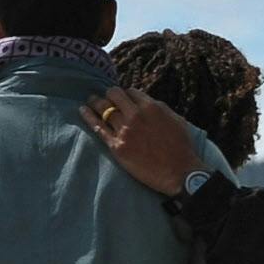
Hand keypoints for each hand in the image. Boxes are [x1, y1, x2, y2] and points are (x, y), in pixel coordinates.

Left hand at [81, 86, 197, 195]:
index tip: (123, 98)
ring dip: (96, 102)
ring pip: (103, 109)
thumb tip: (145, 102)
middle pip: (114, 95)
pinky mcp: (116, 146)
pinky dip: (88, 117)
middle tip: (106, 97)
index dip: (126, 94)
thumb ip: (159, 108)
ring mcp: (124, 131)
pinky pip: (98, 127)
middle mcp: (135, 116)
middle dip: (110, 94)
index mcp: (151, 107)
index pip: (130, 91)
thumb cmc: (181, 146)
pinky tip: (83, 110)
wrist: (179, 172)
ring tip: (91, 100)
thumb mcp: (176, 119)